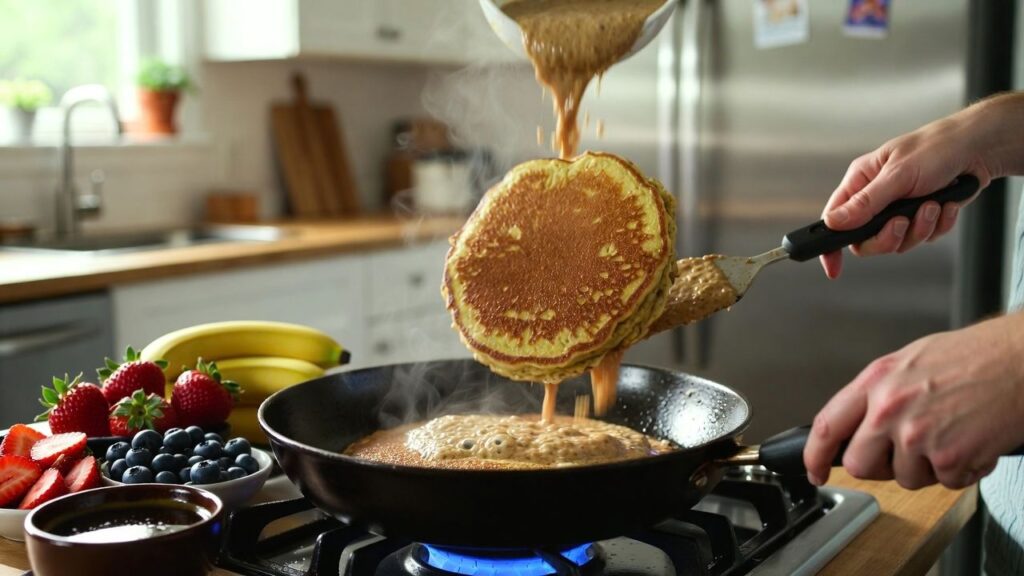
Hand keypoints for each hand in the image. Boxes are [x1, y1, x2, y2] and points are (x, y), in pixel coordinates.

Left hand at [804, 312, 1023, 489]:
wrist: (1019, 360)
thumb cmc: (974, 356)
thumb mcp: (909, 361)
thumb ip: (879, 392)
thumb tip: (859, 422)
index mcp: (876, 381)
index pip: (827, 425)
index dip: (814, 455)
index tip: (815, 470)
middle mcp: (890, 409)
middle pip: (860, 464)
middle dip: (879, 466)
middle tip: (903, 454)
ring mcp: (917, 435)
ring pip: (904, 478)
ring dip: (926, 468)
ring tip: (948, 436)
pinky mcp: (948, 457)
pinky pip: (943, 483)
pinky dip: (959, 471)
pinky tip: (969, 443)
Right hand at [819, 114, 990, 278]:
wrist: (978, 148)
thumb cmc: (936, 148)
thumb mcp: (897, 175)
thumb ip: (865, 203)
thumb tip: (834, 223)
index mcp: (861, 182)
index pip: (834, 219)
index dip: (830, 245)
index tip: (833, 267)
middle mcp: (877, 198)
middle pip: (867, 241)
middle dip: (889, 236)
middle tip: (902, 222)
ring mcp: (899, 210)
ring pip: (898, 242)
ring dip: (920, 227)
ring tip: (932, 204)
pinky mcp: (923, 217)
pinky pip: (924, 237)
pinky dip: (939, 224)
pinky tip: (946, 205)